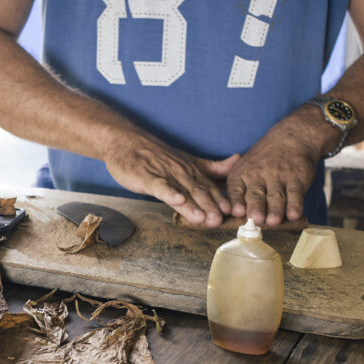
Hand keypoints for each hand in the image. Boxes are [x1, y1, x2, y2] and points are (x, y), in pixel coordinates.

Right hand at [103, 131, 238, 226]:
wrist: (126, 142)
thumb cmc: (155, 156)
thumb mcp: (188, 160)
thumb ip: (212, 166)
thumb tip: (237, 161)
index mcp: (191, 171)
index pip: (209, 187)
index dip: (222, 200)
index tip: (234, 212)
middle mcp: (181, 172)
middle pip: (198, 191)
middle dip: (210, 206)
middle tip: (220, 220)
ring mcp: (165, 174)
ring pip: (182, 191)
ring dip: (193, 204)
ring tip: (203, 218)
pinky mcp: (147, 177)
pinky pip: (160, 186)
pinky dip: (169, 193)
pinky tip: (177, 200)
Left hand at [226, 111, 331, 225]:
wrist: (292, 138)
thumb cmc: (264, 159)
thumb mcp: (244, 166)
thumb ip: (236, 189)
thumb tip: (227, 215)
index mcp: (241, 174)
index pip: (235, 190)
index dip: (236, 201)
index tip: (236, 212)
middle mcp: (258, 175)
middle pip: (256, 195)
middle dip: (255, 207)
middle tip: (256, 219)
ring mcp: (278, 177)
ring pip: (275, 196)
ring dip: (274, 210)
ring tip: (273, 221)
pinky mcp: (296, 179)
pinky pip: (295, 194)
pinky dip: (294, 205)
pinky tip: (293, 215)